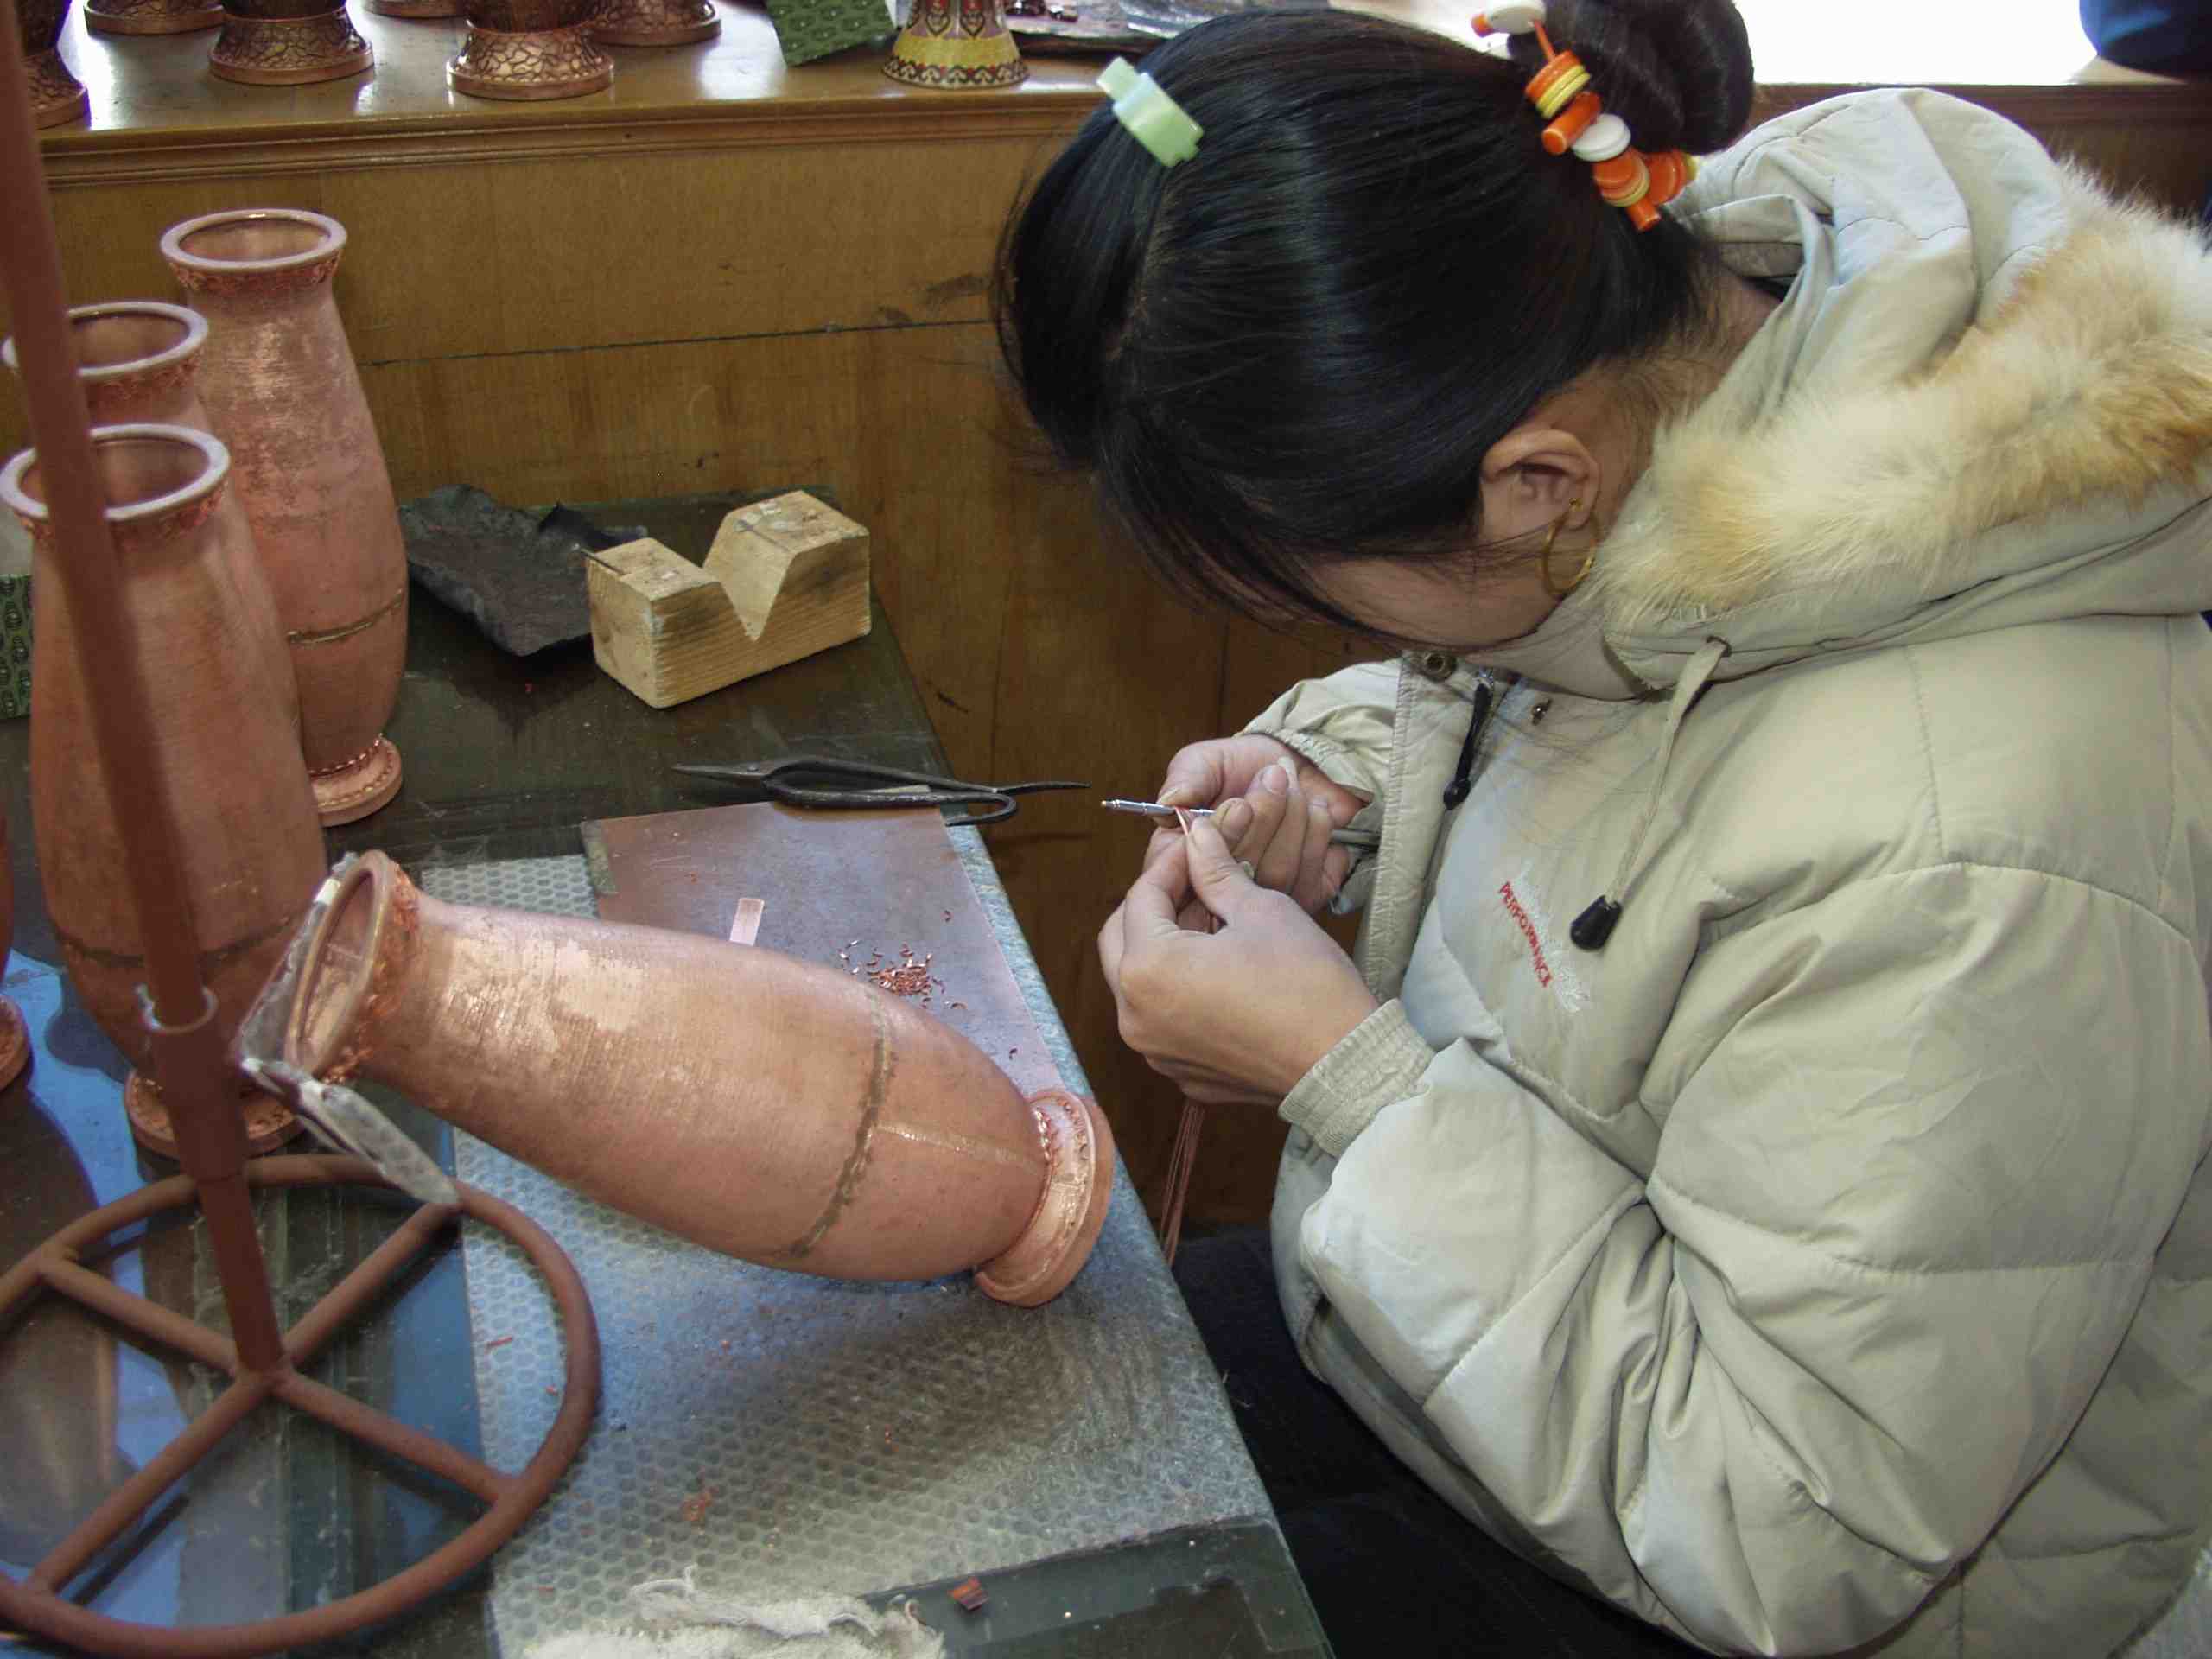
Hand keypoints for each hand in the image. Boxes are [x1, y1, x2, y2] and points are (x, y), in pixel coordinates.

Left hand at [1100, 817, 1378, 1105]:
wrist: (1345, 1064)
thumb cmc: (1307, 984)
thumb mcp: (1260, 910)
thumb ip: (1216, 872)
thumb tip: (1198, 837)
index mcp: (1148, 970)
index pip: (1140, 898)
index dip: (1170, 864)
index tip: (1195, 846)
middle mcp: (1136, 1017)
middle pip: (1120, 941)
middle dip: (1151, 905)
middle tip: (1191, 881)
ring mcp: (1156, 1051)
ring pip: (1137, 983)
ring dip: (1160, 947)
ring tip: (1206, 922)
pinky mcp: (1181, 1073)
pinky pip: (1162, 1020)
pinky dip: (1177, 990)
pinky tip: (1216, 970)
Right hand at [1152, 736, 1368, 916]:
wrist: (1295, 766)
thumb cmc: (1241, 766)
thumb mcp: (1207, 761)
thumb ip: (1188, 777)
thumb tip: (1169, 801)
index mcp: (1186, 860)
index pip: (1196, 871)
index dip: (1223, 838)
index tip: (1240, 804)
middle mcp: (1221, 890)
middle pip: (1241, 875)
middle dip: (1265, 818)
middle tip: (1274, 775)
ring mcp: (1266, 899)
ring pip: (1281, 874)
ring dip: (1295, 819)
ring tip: (1292, 785)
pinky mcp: (1308, 896)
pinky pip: (1316, 874)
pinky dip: (1319, 833)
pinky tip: (1314, 810)